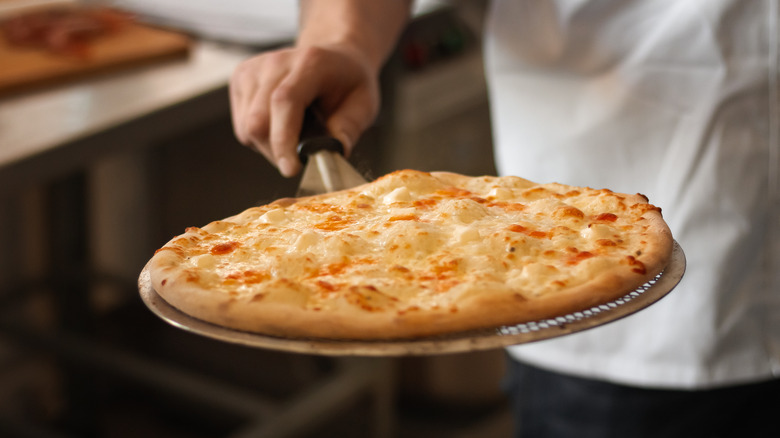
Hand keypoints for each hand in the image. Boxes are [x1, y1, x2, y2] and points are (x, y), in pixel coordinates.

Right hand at [230, 45, 380, 176]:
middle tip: (300, 159)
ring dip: (268, 147)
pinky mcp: (241, 78)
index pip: (285, 101)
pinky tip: (279, 127)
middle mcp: (277, 61)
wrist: (335, 57)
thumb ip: (350, 127)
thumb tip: (336, 150)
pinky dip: (259, 138)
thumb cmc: (349, 83)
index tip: (291, 168)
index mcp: (311, 63)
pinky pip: (242, 125)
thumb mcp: (365, 104)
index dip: (283, 139)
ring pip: (247, 128)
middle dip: (278, 152)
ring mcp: (254, 69)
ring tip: (294, 138)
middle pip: (258, 121)